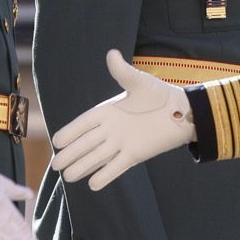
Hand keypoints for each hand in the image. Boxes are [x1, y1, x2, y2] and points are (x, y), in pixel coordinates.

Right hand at [50, 51, 194, 190]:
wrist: (183, 112)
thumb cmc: (160, 95)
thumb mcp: (140, 82)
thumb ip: (123, 72)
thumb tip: (112, 53)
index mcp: (108, 111)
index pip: (84, 123)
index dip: (70, 132)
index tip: (56, 142)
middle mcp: (112, 129)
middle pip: (87, 143)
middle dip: (71, 154)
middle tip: (56, 166)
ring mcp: (122, 143)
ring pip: (98, 157)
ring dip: (83, 167)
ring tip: (67, 178)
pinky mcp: (135, 155)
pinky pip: (116, 167)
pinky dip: (105, 176)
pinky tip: (92, 185)